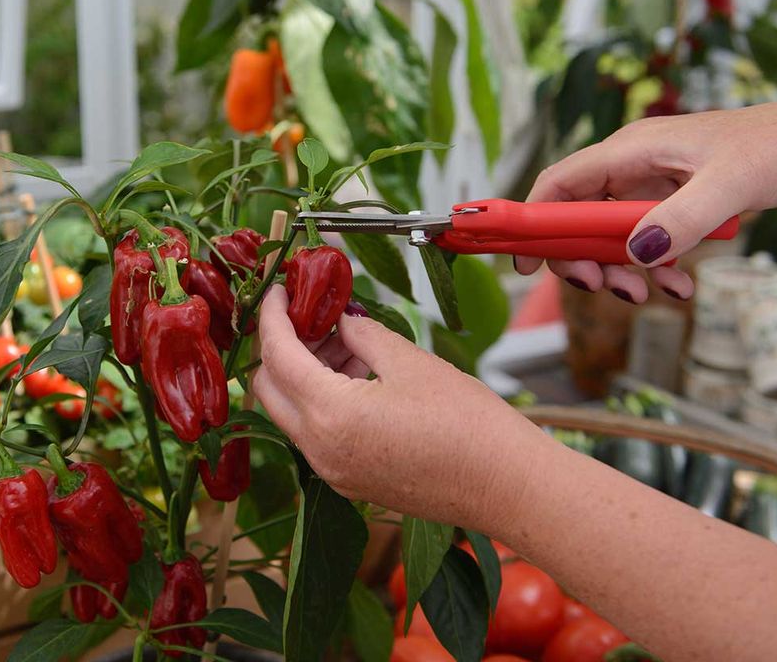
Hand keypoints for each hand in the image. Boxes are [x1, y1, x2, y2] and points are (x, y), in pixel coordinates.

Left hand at [250, 286, 546, 532]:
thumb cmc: (469, 424)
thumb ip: (363, 335)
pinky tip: (358, 376)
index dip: (273, 316)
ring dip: (305, 374)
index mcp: (330, 415)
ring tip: (347, 342)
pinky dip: (323, 401)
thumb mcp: (411, 362)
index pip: (277, 355)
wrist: (507, 486)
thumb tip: (340, 320)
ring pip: (292, 413)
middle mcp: (319, 450)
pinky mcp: (350, 482)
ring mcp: (332, 472)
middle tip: (310, 315)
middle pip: (270, 389)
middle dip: (281, 346)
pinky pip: (316, 435)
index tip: (280, 289)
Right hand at [516, 103, 776, 301]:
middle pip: (576, 217)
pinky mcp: (668, 207)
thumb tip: (637, 254)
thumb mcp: (732, 183)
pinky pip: (643, 245)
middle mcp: (631, 167)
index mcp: (632, 149)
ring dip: (620, 271)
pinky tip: (680, 286)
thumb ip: (683, 218)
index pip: (561, 182)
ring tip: (644, 294)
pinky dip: (654, 270)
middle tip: (601, 287)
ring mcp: (648, 189)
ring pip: (608, 238)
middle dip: (582, 258)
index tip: (525, 261)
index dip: (534, 219)